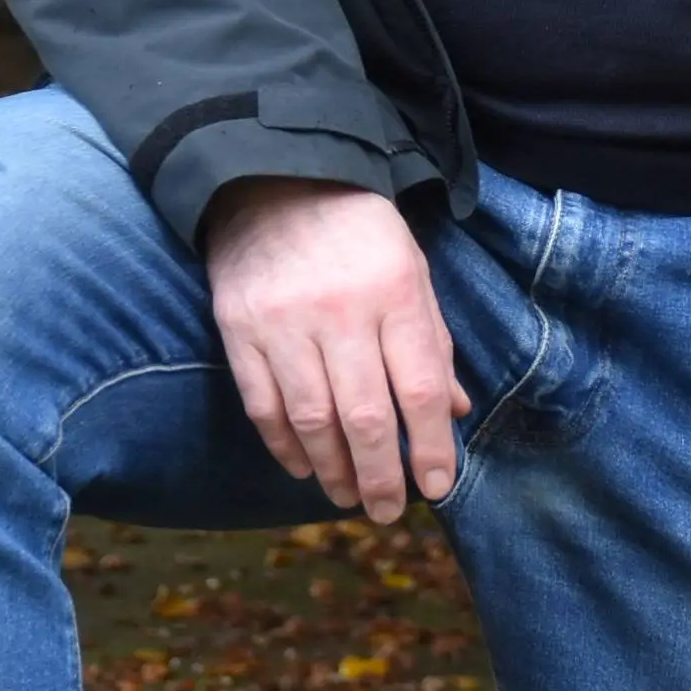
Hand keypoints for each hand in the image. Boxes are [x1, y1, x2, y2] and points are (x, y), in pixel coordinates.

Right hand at [201, 178, 467, 522]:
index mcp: (393, 292)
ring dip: (334, 471)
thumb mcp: (412, 271)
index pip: (418, 389)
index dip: (431, 448)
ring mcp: (282, 323)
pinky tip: (304, 467)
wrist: (273, 180)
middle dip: (381, 477)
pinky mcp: (238, 329)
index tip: (437, 487)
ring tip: (349, 497)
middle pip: (365, 417)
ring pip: (312, 421)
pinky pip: (263, 406)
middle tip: (389, 511)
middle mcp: (339, 311)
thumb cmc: (358, 231)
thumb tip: (453, 413)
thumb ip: (432, 342)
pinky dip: (284, 446)